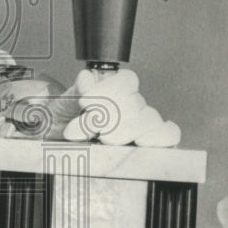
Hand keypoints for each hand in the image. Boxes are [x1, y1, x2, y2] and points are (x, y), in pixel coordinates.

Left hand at [60, 69, 180, 146]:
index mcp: (115, 90)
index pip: (127, 80)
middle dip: (105, 117)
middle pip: (134, 102)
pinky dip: (158, 137)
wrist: (58, 150)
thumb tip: (86, 77)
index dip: (107, 90)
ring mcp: (145, 126)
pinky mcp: (153, 146)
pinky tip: (139, 142)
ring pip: (149, 119)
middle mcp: (133, 106)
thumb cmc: (65, 126)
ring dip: (124, 129)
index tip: (84, 103)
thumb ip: (76, 90)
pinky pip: (169, 136)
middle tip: (86, 128)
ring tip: (103, 139)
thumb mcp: (64, 105)